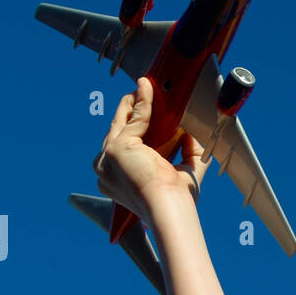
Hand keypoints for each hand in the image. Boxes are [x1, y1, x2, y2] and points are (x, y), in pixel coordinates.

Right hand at [93, 76, 210, 224]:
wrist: (169, 208)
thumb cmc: (175, 201)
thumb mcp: (182, 172)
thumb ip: (186, 151)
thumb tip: (190, 132)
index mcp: (116, 178)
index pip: (126, 144)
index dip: (139, 125)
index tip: (155, 110)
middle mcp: (105, 169)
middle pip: (120, 129)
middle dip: (136, 109)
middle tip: (150, 91)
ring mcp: (107, 158)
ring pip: (124, 121)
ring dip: (138, 102)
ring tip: (150, 85)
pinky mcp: (117, 148)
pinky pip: (134, 118)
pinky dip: (143, 100)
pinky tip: (148, 87)